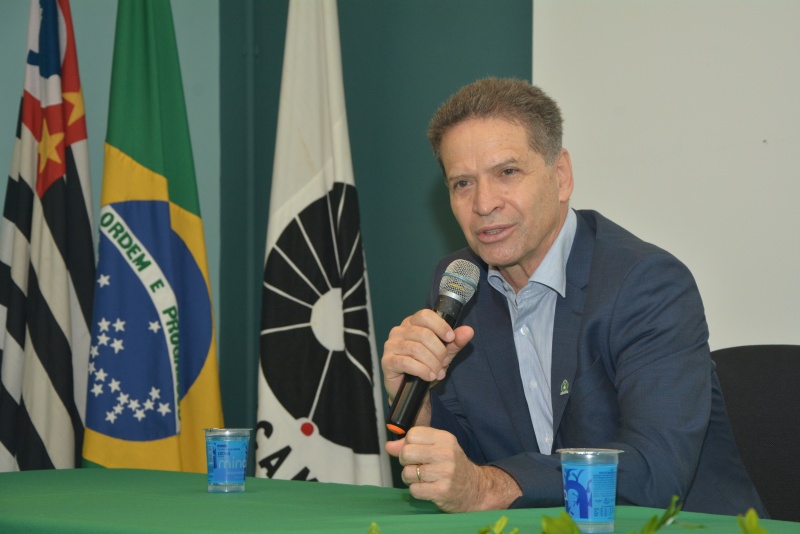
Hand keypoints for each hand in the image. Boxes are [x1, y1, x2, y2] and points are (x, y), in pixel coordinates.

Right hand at [381, 309, 473, 411]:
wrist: (413, 390)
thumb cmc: (426, 366)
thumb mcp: (445, 353)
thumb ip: (455, 342)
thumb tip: (468, 331)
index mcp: (412, 323)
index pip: (425, 316)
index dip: (440, 326)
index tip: (451, 338)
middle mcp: (399, 331)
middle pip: (423, 334)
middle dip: (439, 351)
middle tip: (445, 362)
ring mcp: (391, 345)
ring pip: (416, 349)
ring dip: (432, 363)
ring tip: (439, 372)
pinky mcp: (387, 361)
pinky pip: (406, 362)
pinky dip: (422, 370)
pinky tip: (430, 376)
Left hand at [385, 427, 521, 512]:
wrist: (476, 489)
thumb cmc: (452, 466)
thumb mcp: (437, 448)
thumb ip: (411, 445)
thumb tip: (389, 446)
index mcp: (444, 438)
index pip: (412, 434)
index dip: (407, 444)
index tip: (415, 451)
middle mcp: (446, 453)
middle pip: (406, 453)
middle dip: (405, 462)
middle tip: (415, 466)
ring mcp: (445, 472)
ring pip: (408, 473)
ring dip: (410, 478)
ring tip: (422, 478)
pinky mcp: (442, 491)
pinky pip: (414, 490)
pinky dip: (416, 491)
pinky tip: (427, 488)